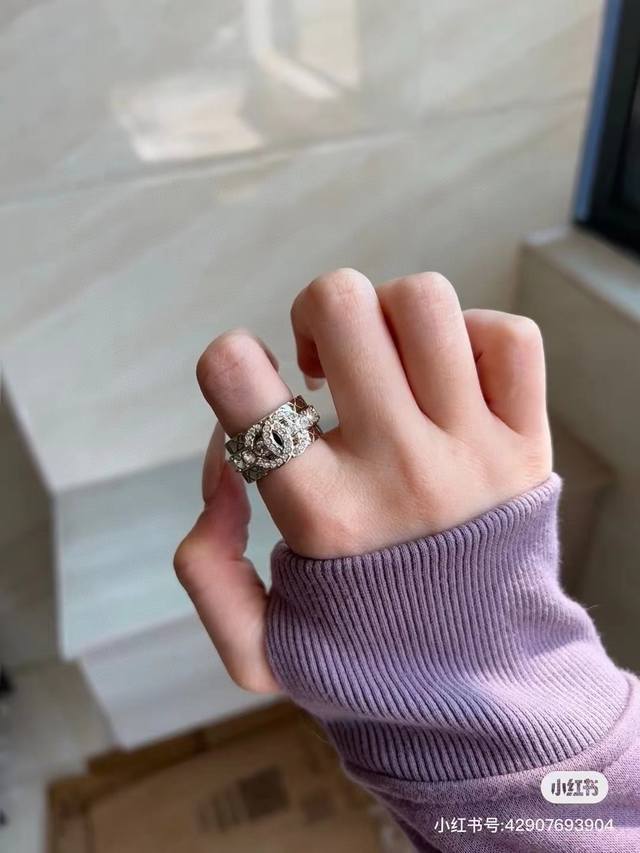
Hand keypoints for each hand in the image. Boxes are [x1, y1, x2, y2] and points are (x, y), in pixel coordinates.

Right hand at [174, 269, 551, 692]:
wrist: (484, 688)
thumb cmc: (365, 656)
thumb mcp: (258, 646)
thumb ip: (205, 566)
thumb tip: (224, 475)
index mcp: (323, 516)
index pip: (239, 379)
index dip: (230, 362)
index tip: (256, 387)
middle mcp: (399, 470)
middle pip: (340, 303)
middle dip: (315, 316)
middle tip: (323, 367)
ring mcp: (474, 450)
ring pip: (424, 302)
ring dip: (389, 317)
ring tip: (387, 366)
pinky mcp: (528, 442)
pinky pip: (508, 337)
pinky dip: (473, 336)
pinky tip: (448, 378)